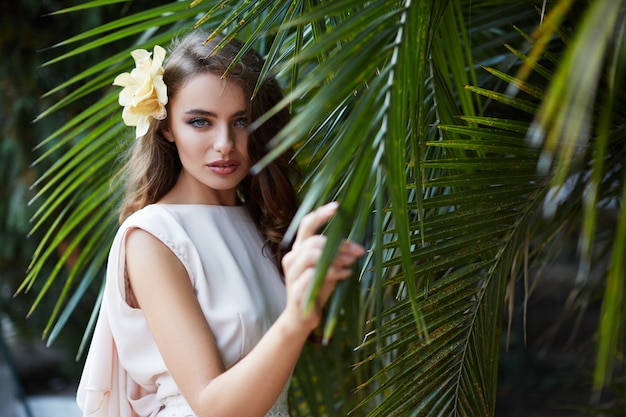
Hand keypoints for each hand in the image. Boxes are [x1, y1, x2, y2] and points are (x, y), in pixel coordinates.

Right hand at [281, 202, 364, 333]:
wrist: (302, 318)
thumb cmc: (317, 289)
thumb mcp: (328, 268)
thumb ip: (335, 254)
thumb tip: (355, 244)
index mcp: (299, 249)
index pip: (306, 225)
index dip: (320, 214)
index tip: (337, 207)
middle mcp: (292, 258)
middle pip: (313, 241)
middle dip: (339, 244)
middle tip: (359, 250)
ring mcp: (292, 274)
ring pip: (311, 255)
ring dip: (335, 257)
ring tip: (351, 262)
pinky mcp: (296, 290)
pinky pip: (313, 275)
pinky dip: (333, 273)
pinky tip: (346, 275)